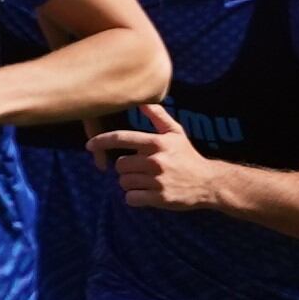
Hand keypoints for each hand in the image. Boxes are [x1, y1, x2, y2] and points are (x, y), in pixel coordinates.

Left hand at [92, 104, 227, 210]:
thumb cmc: (187, 156)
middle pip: (120, 165)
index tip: (89, 145)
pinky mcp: (160, 198)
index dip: (101, 141)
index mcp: (158, 143)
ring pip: (124, 182)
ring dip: (130, 183)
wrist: (209, 183)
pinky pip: (131, 198)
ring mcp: (158, 180)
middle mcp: (156, 160)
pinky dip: (135, 198)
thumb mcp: (176, 133)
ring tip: (146, 182)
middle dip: (125, 168)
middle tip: (139, 170)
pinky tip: (147, 194)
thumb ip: (157, 116)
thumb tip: (142, 101)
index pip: (122, 138)